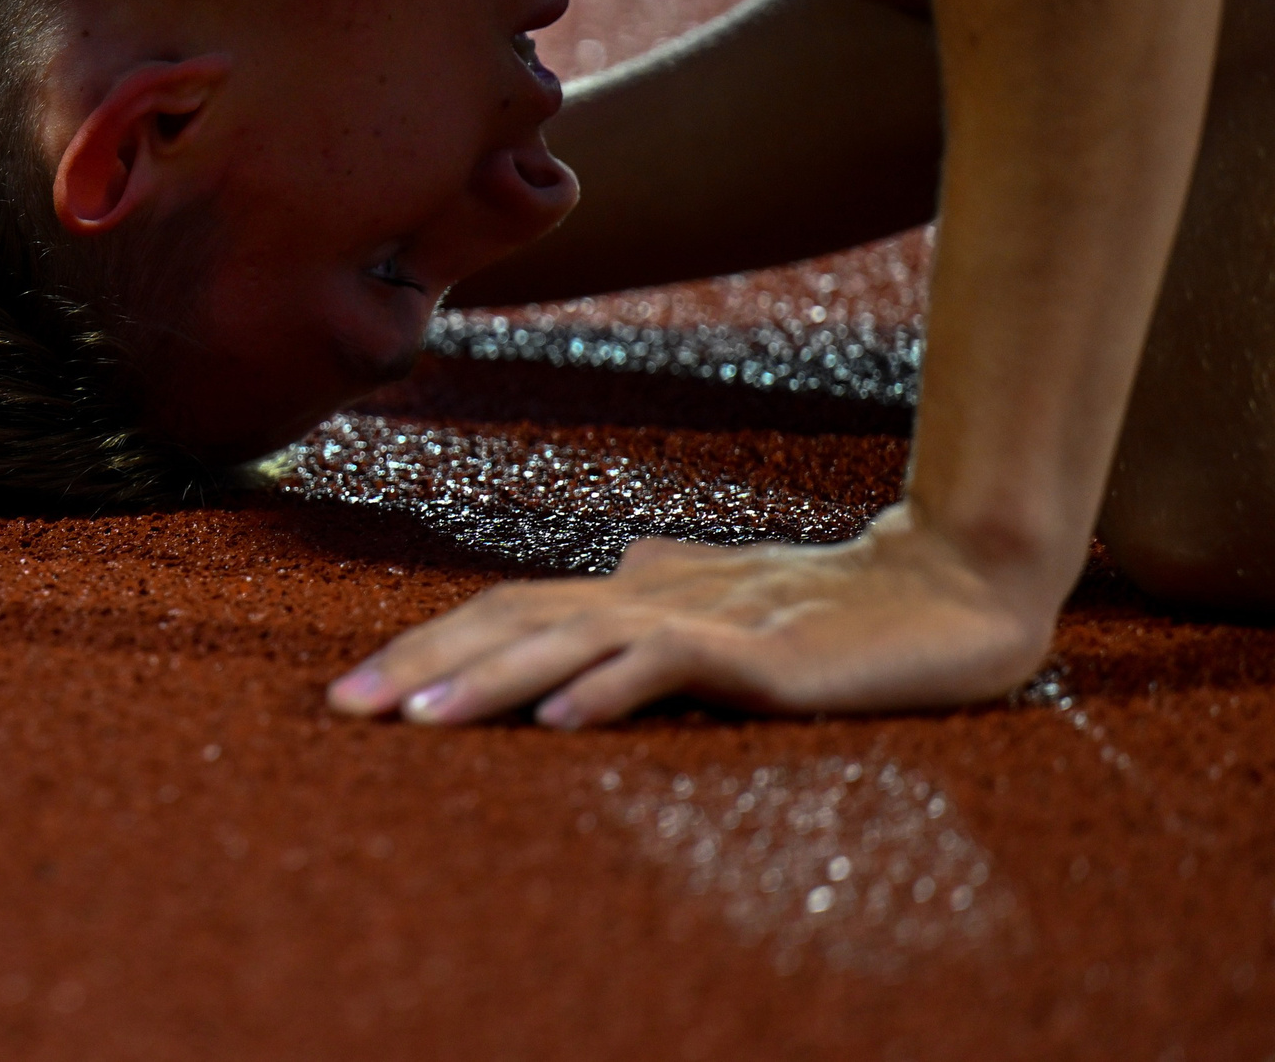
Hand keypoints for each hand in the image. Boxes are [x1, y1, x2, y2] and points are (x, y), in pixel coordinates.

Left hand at [325, 505, 1054, 727]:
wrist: (945, 587)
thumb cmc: (829, 602)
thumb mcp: (723, 602)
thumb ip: (668, 586)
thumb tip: (622, 567)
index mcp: (627, 593)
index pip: (501, 613)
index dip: (424, 646)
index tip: (350, 693)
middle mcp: (645, 596)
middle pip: (510, 622)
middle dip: (422, 664)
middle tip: (346, 709)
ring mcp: (699, 620)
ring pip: (570, 641)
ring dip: (489, 680)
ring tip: (420, 719)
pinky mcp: (756, 652)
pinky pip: (667, 667)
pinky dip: (608, 691)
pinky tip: (558, 723)